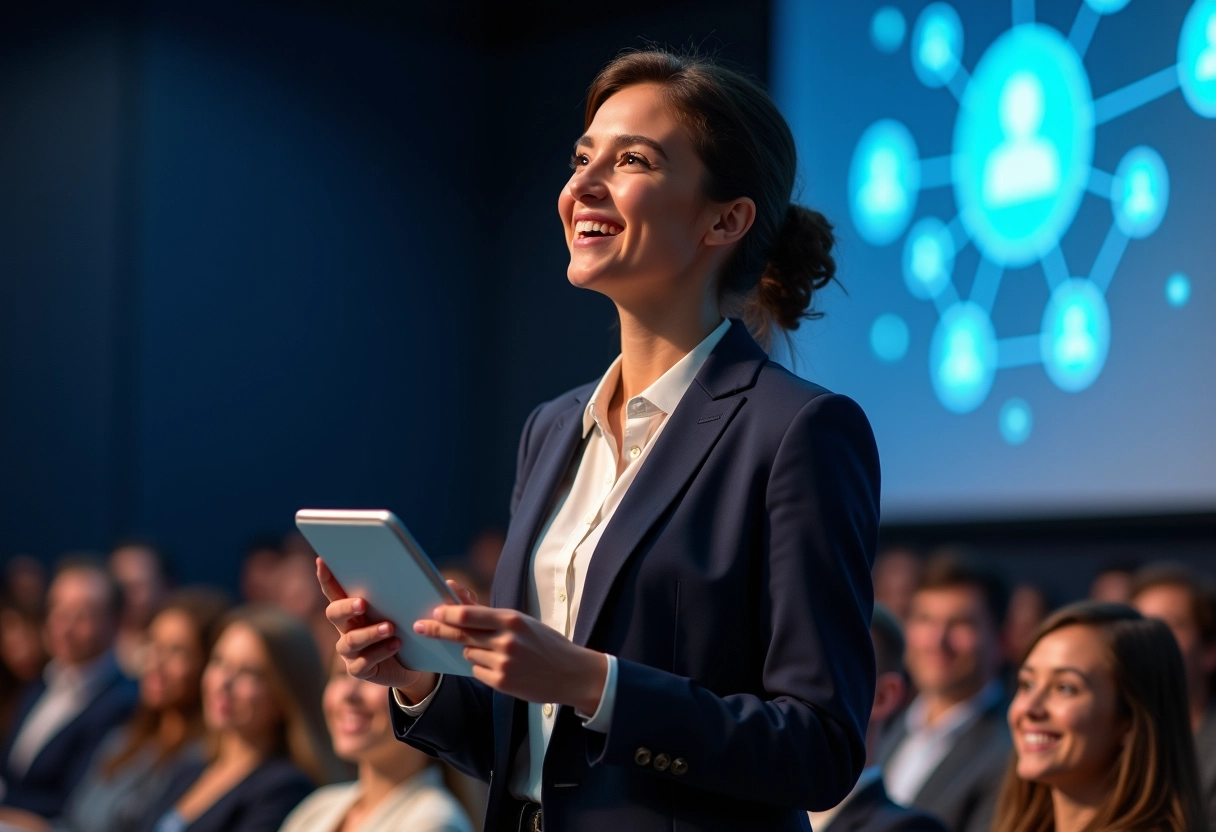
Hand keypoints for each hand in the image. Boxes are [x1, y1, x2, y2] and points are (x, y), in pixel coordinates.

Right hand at [316, 559, 475, 700]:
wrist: (417, 665)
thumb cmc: (413, 628)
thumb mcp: (421, 609)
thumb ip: (435, 596)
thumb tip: (454, 585)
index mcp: (356, 607)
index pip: (336, 589)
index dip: (327, 576)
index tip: (323, 560)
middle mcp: (347, 627)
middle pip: (333, 613)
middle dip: (346, 606)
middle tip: (362, 602)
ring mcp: (351, 650)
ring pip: (349, 641)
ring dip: (369, 633)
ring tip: (390, 627)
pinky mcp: (360, 669)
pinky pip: (363, 663)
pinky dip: (380, 652)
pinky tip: (396, 645)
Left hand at [414, 605, 607, 714]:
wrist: (571, 673)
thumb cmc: (547, 644)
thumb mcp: (524, 623)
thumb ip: (494, 618)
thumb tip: (462, 608)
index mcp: (511, 620)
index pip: (469, 614)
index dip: (447, 613)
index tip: (434, 612)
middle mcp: (505, 641)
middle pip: (460, 634)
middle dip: (438, 630)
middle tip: (420, 627)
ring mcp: (503, 663)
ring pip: (469, 653)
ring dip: (473, 651)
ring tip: (496, 652)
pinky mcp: (502, 683)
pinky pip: (477, 671)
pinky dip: (482, 668)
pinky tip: (501, 667)